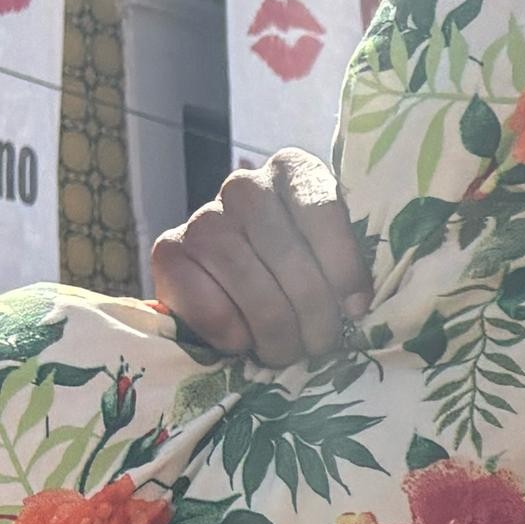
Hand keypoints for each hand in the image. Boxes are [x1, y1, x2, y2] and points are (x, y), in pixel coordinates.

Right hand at [150, 150, 371, 364]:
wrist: (230, 290)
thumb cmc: (301, 274)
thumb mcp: (332, 259)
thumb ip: (346, 266)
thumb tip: (356, 307)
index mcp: (293, 171)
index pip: (323, 211)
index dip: (343, 269)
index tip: (356, 310)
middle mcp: (245, 186)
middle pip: (288, 257)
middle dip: (314, 314)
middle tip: (322, 345)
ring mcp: (204, 217)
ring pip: (250, 285)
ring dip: (277, 333)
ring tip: (289, 352)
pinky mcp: (168, 251)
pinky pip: (210, 307)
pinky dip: (233, 336)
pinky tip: (244, 342)